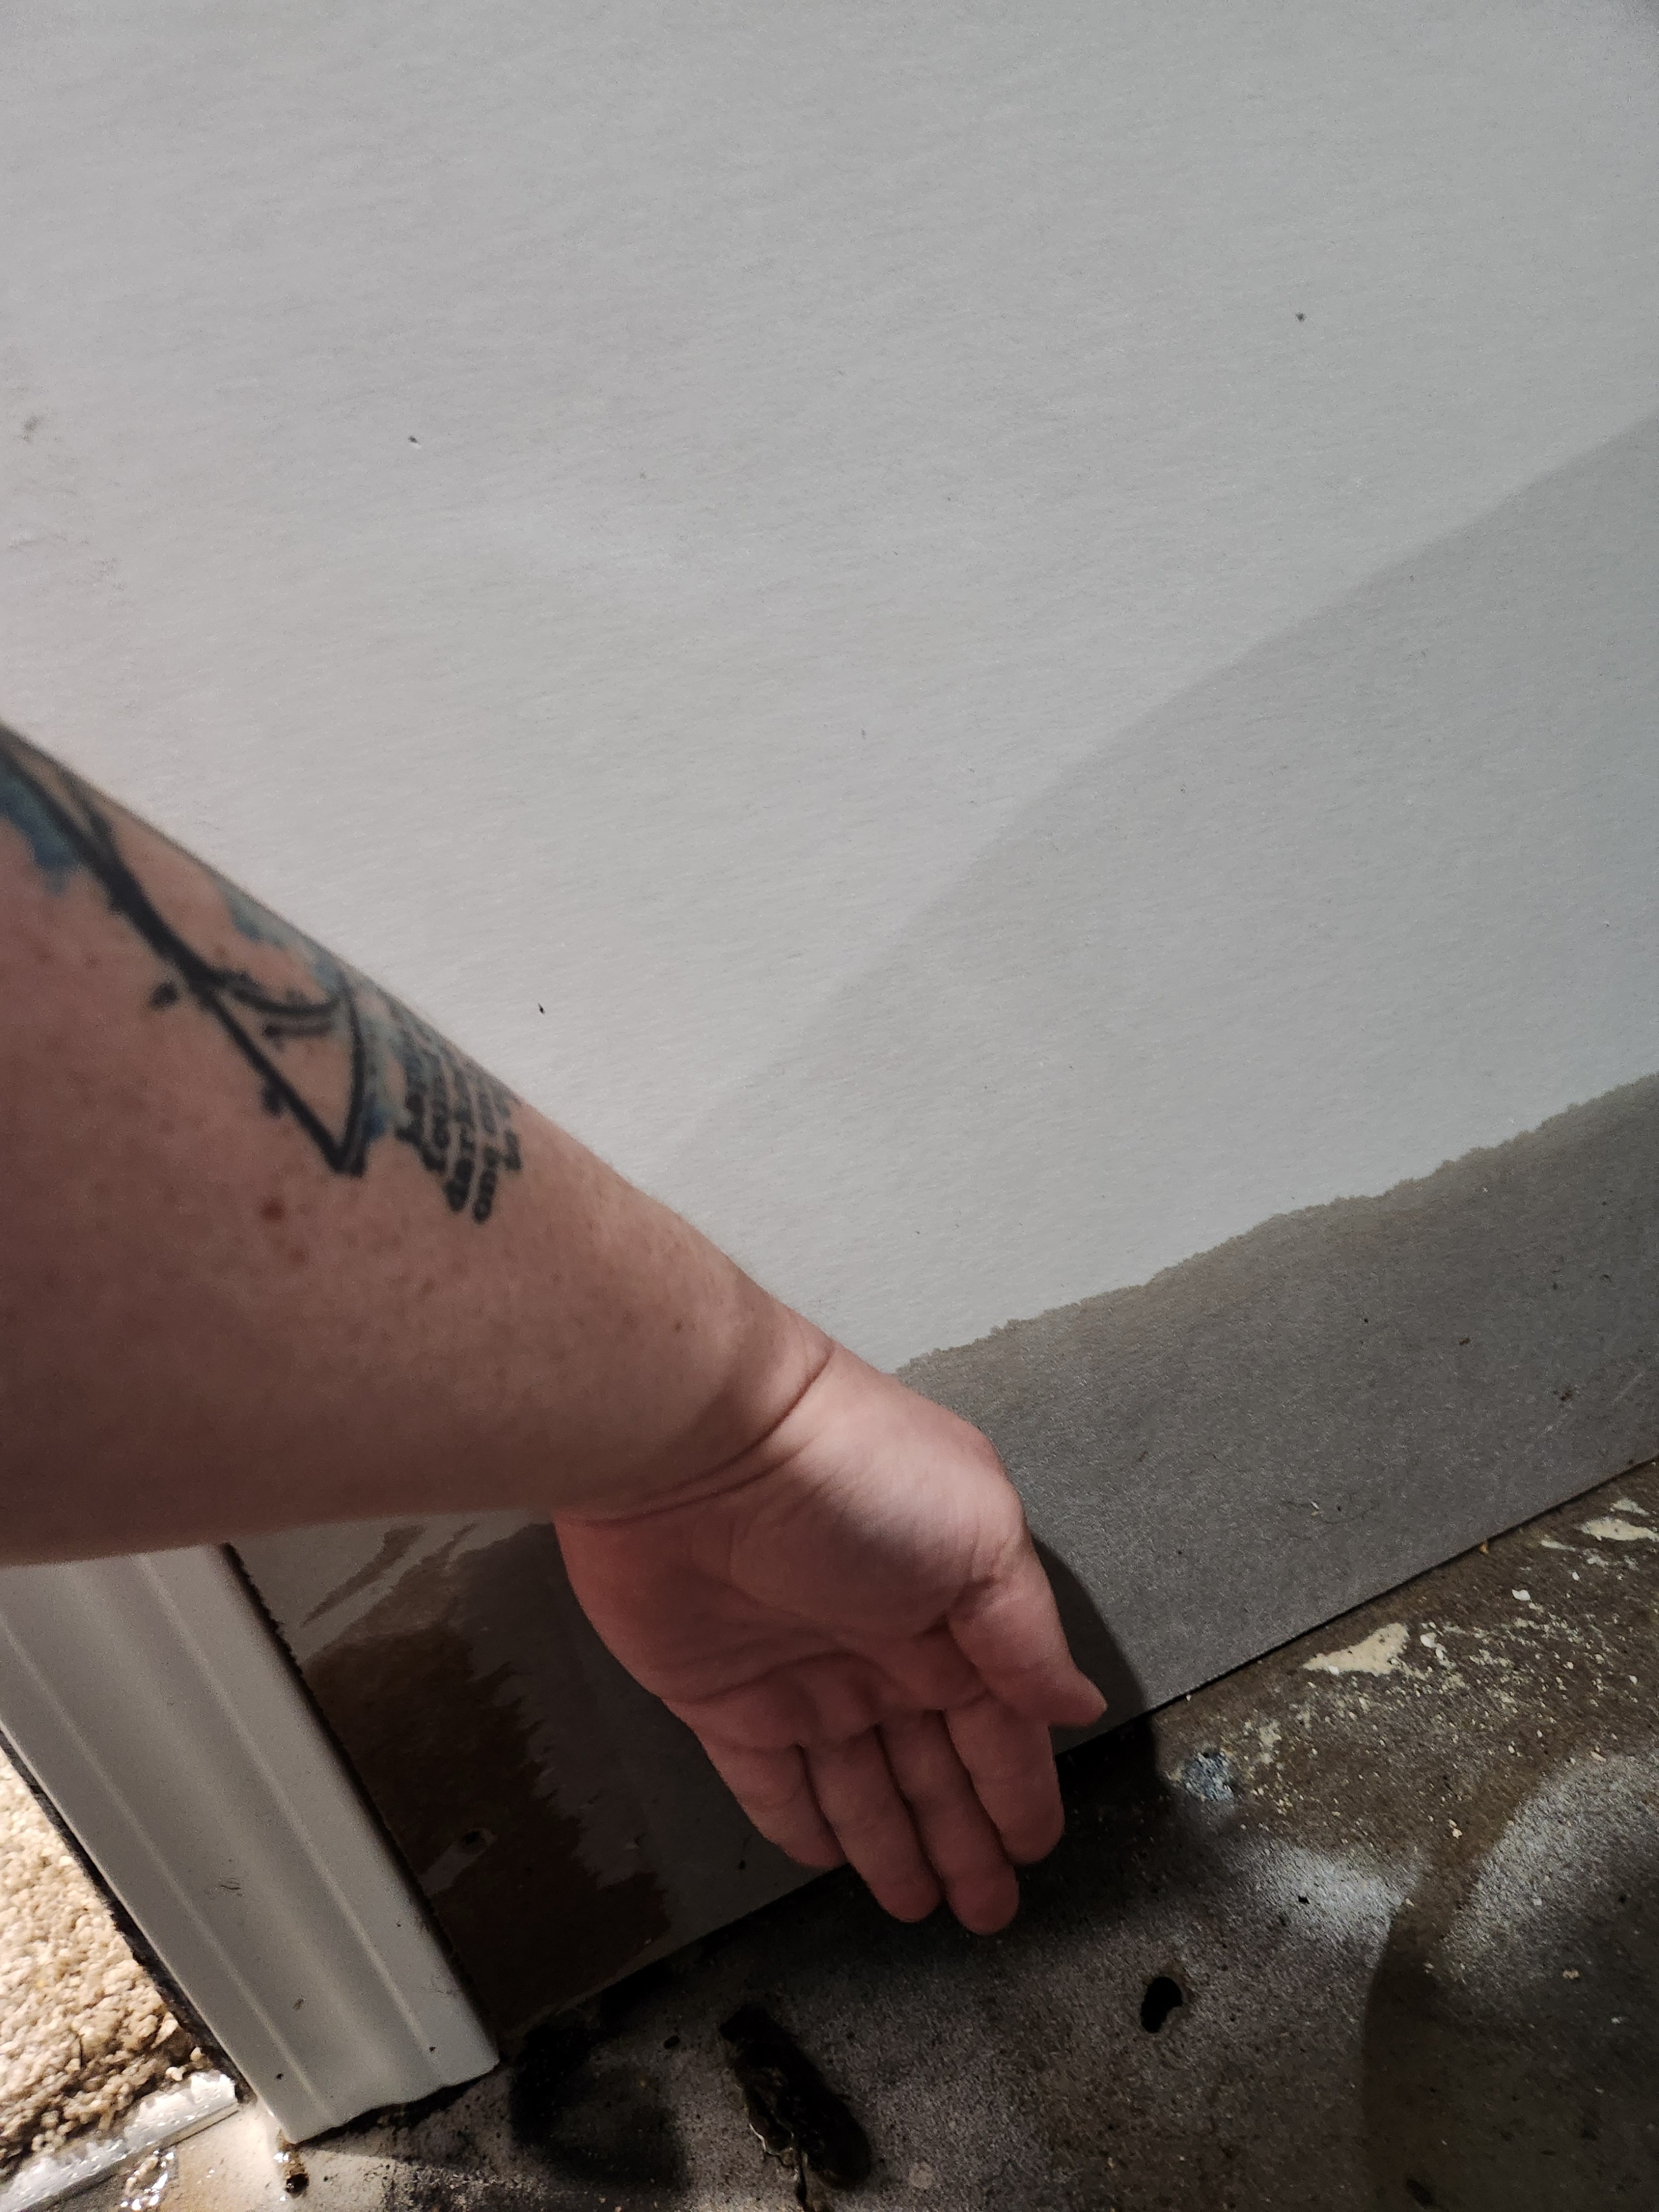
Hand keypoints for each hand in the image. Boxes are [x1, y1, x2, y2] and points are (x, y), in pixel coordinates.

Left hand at [554, 1345, 1103, 1933]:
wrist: (699, 1451)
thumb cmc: (855, 1483)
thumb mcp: (977, 1536)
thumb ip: (1026, 1633)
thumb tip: (1079, 1706)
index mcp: (950, 1613)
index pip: (999, 1725)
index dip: (1019, 1790)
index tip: (1036, 1850)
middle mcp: (881, 1652)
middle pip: (933, 1767)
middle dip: (965, 1839)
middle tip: (987, 1915)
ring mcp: (800, 1678)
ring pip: (860, 1787)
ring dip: (894, 1845)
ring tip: (924, 1910)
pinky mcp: (722, 1700)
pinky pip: (770, 1782)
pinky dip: (801, 1822)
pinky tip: (830, 1862)